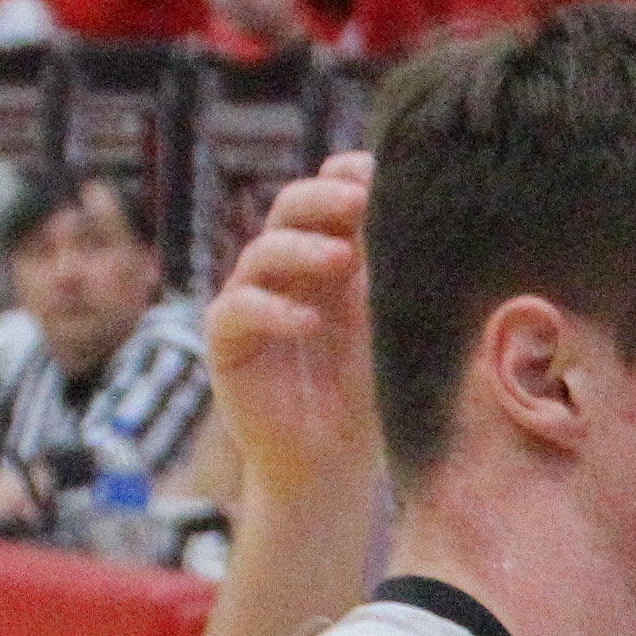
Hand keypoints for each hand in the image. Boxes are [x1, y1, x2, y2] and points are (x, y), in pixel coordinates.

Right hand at [209, 154, 383, 488]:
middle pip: (288, 209)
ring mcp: (251, 301)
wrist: (334, 462)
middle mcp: (284, 271)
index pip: (324, 195)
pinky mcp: (226, 342)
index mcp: (327, 256)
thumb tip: (408, 211)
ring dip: (301, 249)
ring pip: (262, 252)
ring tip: (342, 260)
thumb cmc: (366, 393)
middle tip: (357, 202)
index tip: (376, 173)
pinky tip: (309, 323)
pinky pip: (238, 309)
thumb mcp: (387, 325)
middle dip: (321, 199)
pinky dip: (274, 310)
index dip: (343, 176)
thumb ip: (388, 271)